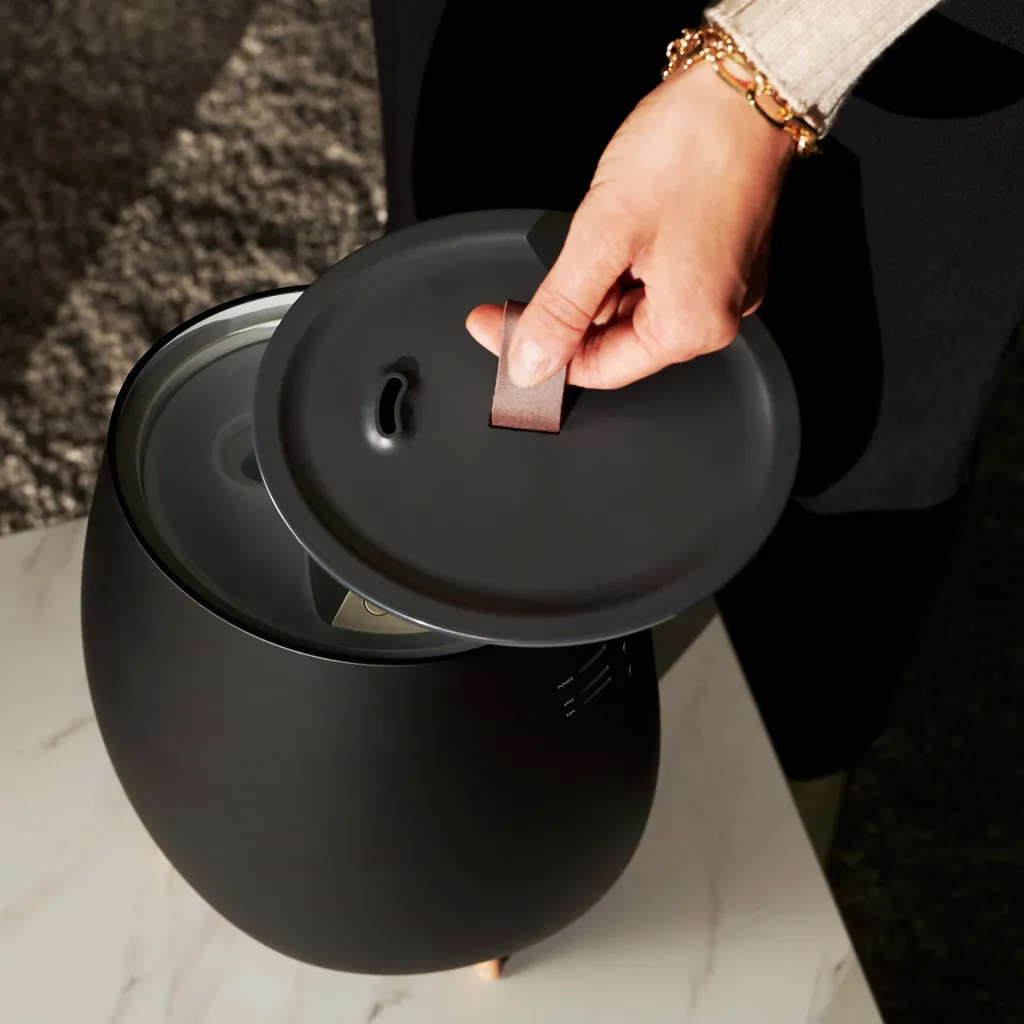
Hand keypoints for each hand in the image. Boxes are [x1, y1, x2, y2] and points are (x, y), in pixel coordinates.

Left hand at [465, 60, 795, 388]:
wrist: (744, 87)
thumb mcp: (602, 235)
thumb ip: (561, 309)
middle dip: (573, 307)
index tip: (496, 327)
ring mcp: (722, 286)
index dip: (541, 352)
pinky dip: (628, 261)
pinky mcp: (721, 257)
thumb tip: (530, 363)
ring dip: (600, 278)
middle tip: (545, 265)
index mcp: (691, 327)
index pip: (598, 369)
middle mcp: (714, 316)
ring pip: (634, 306)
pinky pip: (659, 278)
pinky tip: (622, 222)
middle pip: (617, 339)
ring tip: (604, 221)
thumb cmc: (689, 149)